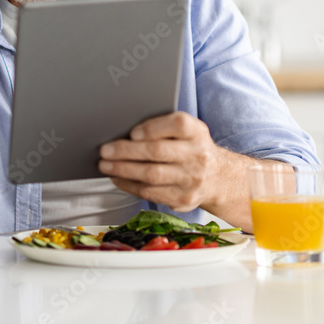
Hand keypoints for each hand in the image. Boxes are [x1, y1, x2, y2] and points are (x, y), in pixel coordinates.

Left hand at [97, 112, 223, 212]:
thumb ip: (162, 127)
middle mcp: (197, 156)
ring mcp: (191, 180)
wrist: (218, 178)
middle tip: (105, 151)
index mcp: (197, 132)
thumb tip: (125, 132)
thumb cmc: (191, 148)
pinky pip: (150, 192)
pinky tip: (117, 178)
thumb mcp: (187, 131)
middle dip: (126, 151)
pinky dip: (129, 185)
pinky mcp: (183, 199)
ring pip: (151, 175)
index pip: (177, 125)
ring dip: (123, 170)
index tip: (133, 132)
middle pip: (158, 152)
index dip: (152, 128)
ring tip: (105, 165)